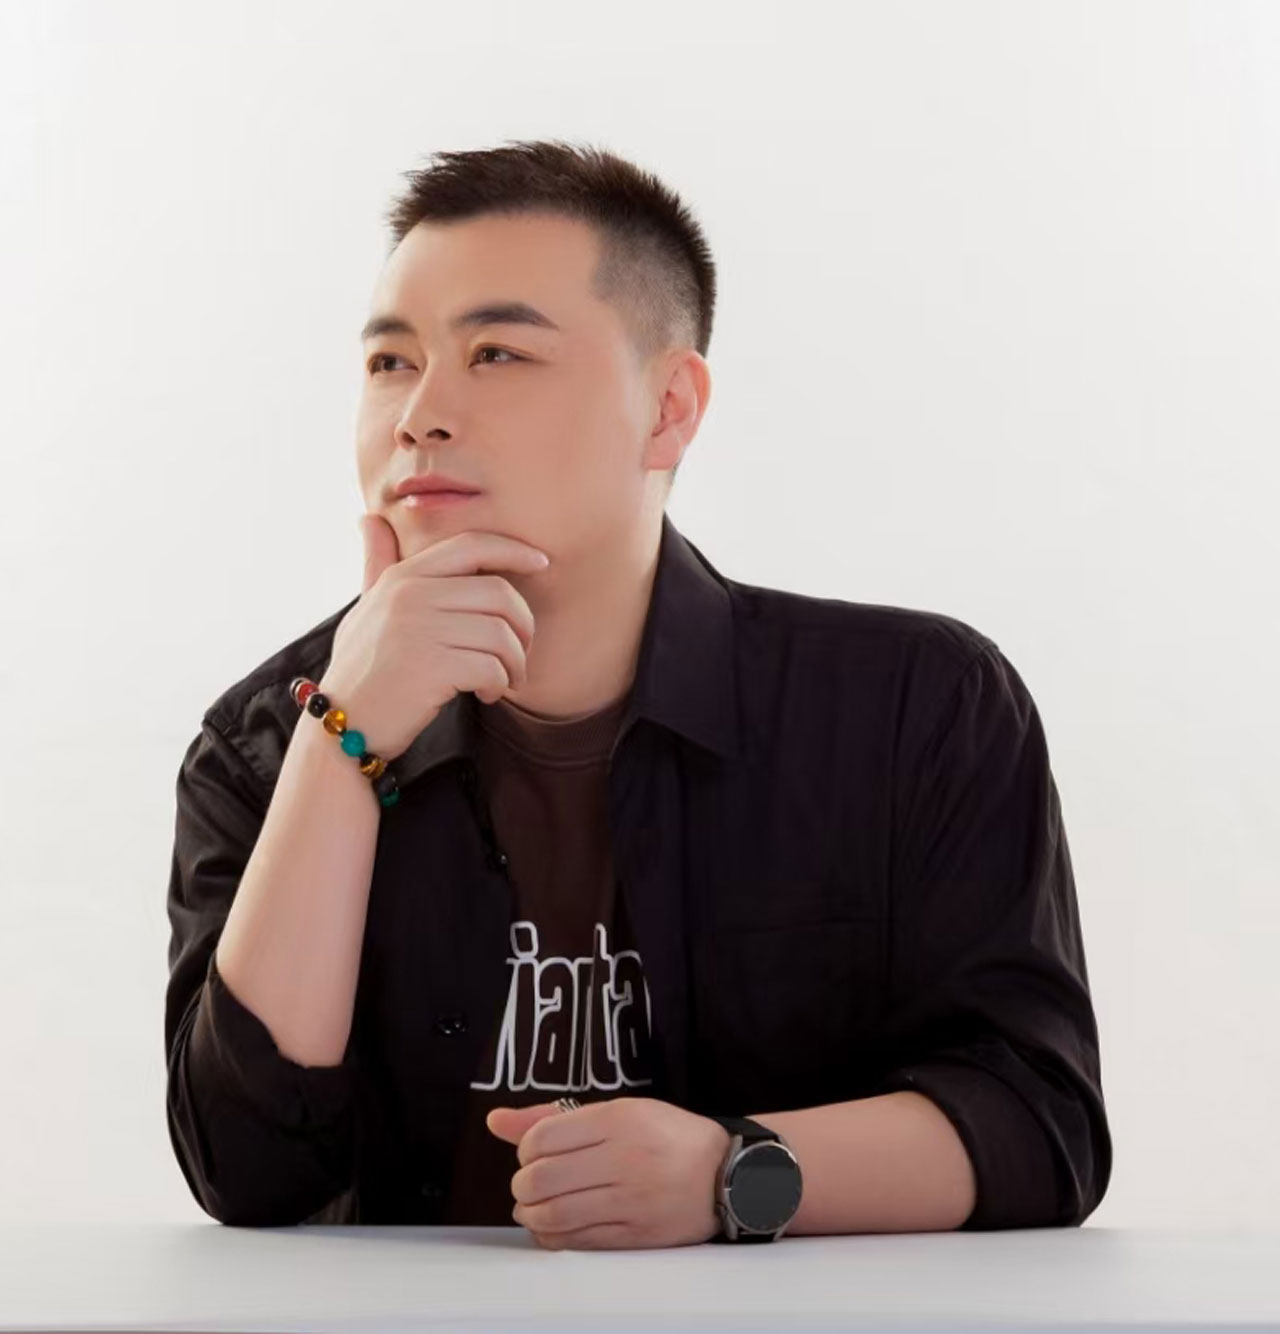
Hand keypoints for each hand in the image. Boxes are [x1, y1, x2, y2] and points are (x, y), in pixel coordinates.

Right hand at [318, 518, 552, 759]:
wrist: (340, 728)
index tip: (541, 563)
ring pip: (501, 634)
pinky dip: (500, 685)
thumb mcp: (366, 608)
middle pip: (499, 593)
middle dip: (523, 625)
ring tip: (505, 680)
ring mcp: (419, 631)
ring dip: (515, 663)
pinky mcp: (431, 669)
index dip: (513, 550)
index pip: (471, 545)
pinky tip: (488, 695)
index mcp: (402, 578)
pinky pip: (492, 668)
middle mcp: (410, 596)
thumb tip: (370, 518)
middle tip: (519, 652)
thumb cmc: (362, 668)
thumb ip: (377, 563)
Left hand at [486, 1097, 731, 1249]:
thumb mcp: (616, 1110)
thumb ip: (552, 1116)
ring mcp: (629, 1200)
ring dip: (532, 1214)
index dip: (526, 1148)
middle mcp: (622, 1158)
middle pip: (540, 1179)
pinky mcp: (634, 1235)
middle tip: (531, 1183)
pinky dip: (552, 1237)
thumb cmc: (666, 1136)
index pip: (541, 1138)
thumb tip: (495, 1121)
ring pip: (553, 1215)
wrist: (724, 1174)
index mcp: (617, 1119)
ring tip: (536, 1206)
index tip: (534, 1152)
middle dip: (523, 1185)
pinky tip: (554, 1226)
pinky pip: (576, 1242)